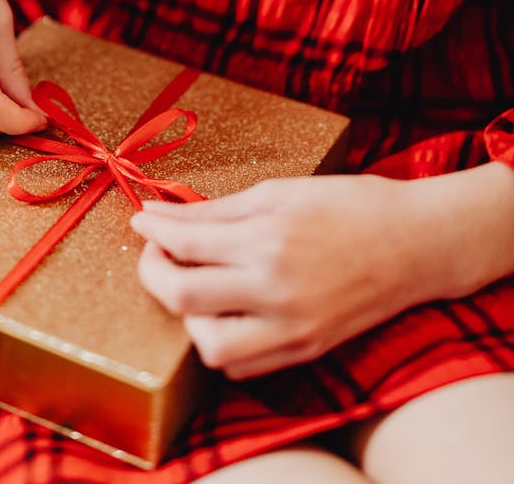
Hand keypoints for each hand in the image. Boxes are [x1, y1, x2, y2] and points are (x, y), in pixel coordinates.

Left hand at [131, 174, 436, 378]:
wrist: (416, 244)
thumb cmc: (350, 205)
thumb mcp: (280, 192)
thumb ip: (218, 210)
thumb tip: (162, 214)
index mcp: (270, 240)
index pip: (186, 243)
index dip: (153, 231)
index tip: (141, 220)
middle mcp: (277, 291)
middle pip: (183, 298)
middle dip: (153, 273)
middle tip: (156, 253)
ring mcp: (292, 328)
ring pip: (209, 345)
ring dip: (188, 316)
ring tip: (196, 285)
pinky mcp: (305, 350)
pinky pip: (242, 364)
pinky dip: (220, 342)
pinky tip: (225, 311)